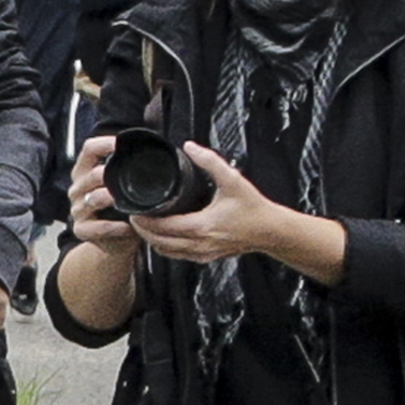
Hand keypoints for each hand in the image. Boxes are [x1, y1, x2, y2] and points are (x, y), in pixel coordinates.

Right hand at [66, 131, 137, 245]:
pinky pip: (97, 227)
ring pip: (92, 199)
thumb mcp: (122, 187)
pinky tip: (128, 227)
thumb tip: (162, 152)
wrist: (114, 243)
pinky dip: (114, 227)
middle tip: (124, 175)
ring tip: (123, 200)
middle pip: (91, 174)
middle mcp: (78, 189)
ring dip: (109, 198)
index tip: (121, 142)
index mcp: (86, 172)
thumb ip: (130, 171)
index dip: (104, 143)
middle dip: (107, 173)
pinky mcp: (82, 230)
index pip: (89, 149)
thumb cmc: (120, 211)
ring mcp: (78, 210)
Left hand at [125, 142, 336, 278]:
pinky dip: (165, 247)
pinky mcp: (207, 258)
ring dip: (151, 240)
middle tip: (132, 215)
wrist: (271, 231)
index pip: (161, 227)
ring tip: (143, 224)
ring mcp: (202, 254)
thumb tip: (190, 146)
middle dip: (142, 230)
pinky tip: (162, 235)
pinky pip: (178, 256)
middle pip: (158, 242)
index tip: (132, 209)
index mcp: (201, 227)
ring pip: (166, 252)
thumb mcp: (232, 180)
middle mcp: (199, 245)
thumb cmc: (253, 207)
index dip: (143, 220)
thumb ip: (210, 162)